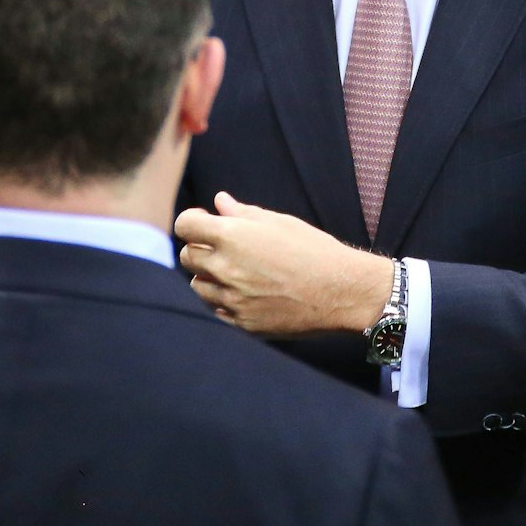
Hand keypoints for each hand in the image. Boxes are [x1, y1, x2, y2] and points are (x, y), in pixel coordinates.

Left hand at [175, 192, 391, 335]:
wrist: (342, 292)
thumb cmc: (314, 250)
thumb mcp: (279, 222)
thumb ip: (243, 213)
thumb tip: (219, 202)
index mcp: (231, 236)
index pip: (184, 226)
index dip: (191, 221)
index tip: (204, 222)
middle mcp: (225, 268)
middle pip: (186, 257)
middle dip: (199, 248)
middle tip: (221, 247)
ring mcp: (231, 299)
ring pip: (197, 286)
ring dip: (208, 277)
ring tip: (235, 272)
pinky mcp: (242, 323)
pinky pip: (215, 311)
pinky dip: (222, 301)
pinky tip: (243, 293)